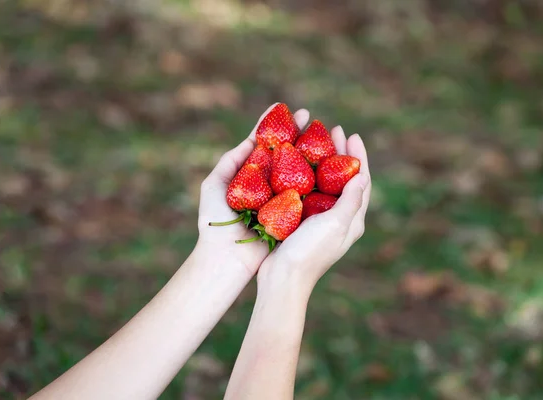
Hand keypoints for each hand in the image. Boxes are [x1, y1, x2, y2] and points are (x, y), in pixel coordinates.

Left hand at [197, 104, 310, 275]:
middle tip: (311, 116)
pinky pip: (306, 192)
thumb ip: (230, 161)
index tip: (284, 106)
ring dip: (311, 150)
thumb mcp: (214, 185)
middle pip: (285, 152)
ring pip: (298, 169)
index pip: (262, 142)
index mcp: (248, 173)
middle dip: (298, 132)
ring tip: (324, 133)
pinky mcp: (290, 213)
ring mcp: (280, 197)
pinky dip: (317, 178)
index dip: (273, 123)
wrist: (225, 258)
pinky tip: (328, 163)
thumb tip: (252, 141)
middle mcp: (267, 182)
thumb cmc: (214, 222)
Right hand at [257, 128, 370, 292]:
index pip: (362, 181)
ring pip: (326, 184)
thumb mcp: (335, 224)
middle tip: (333, 131)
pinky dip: (306, 176)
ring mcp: (320, 221)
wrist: (282, 279)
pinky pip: (308, 193)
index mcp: (352, 220)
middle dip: (341, 154)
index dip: (358, 157)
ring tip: (315, 142)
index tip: (352, 135)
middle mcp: (339, 219)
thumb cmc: (309, 252)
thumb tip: (363, 175)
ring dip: (323, 162)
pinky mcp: (302, 222)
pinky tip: (295, 165)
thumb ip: (350, 200)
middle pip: (344, 179)